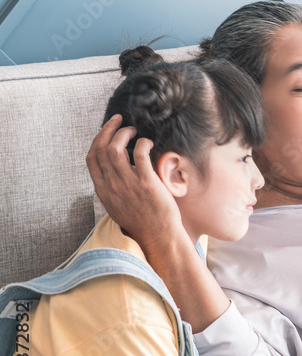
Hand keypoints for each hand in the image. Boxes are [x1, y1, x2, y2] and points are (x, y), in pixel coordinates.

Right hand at [86, 115, 184, 246]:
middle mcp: (111, 184)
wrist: (157, 235)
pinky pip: (139, 153)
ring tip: (134, 131)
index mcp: (102, 189)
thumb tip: (114, 171)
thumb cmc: (141, 221)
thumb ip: (112, 187)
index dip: (97, 140)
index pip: (90, 158)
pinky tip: (148, 142)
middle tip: (119, 120)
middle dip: (108, 129)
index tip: (106, 129)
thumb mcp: (116, 205)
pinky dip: (142, 143)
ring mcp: (127, 183)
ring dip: (124, 133)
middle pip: (101, 148)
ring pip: (115, 148)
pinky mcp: (145, 182)